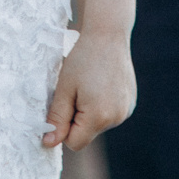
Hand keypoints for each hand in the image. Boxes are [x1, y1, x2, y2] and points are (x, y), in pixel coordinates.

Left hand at [43, 31, 134, 151]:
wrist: (108, 35)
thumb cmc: (82, 59)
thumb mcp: (64, 88)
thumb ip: (57, 118)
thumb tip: (48, 143)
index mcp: (99, 116)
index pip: (74, 143)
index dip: (64, 127)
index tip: (64, 104)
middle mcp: (117, 118)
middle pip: (87, 134)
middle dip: (77, 118)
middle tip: (77, 90)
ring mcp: (126, 111)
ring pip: (98, 125)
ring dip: (89, 112)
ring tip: (91, 85)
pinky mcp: (130, 104)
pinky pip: (109, 115)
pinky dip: (102, 106)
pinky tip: (102, 85)